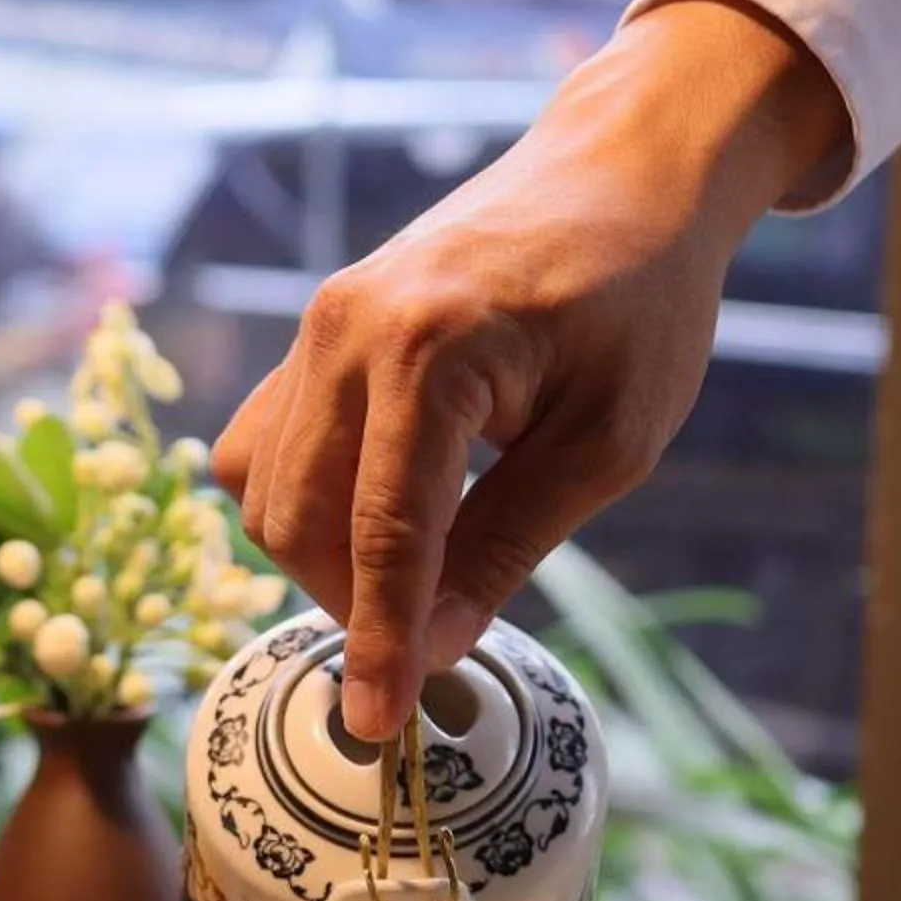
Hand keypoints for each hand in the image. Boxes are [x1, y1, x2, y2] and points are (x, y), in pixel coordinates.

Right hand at [211, 0, 849, 739]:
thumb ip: (509, 547)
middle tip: (429, 640)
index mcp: (433, 348)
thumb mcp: (610, 444)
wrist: (622, 174)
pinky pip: (260, 447)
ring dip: (322, 560)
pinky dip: (298, 504)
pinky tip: (370, 515)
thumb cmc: (640, 301)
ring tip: (412, 576)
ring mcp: (316, 326)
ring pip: (265, 492)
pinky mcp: (310, 333)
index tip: (378, 726)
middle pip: (301, 520)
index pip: (385, 532)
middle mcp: (347, 330)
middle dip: (351, 603)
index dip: (377, 640)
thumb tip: (429, 649)